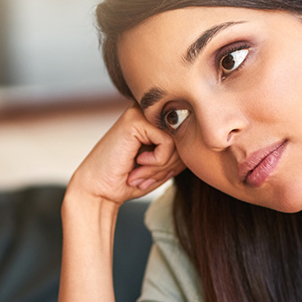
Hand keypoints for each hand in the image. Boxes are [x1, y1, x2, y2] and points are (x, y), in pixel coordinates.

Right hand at [68, 104, 185, 206]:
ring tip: (140, 174)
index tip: (156, 175)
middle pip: (183, 137)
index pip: (186, 137)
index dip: (178, 162)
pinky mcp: (136, 120)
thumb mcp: (163, 166)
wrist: (98, 191)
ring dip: (162, 166)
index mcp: (154, 119)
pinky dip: (157, 161)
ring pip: (177, 140)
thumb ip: (182, 152)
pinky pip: (168, 142)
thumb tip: (203, 142)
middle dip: (170, 165)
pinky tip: (137, 164)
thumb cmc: (128, 180)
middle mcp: (148, 111)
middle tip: (145, 178)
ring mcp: (141, 112)